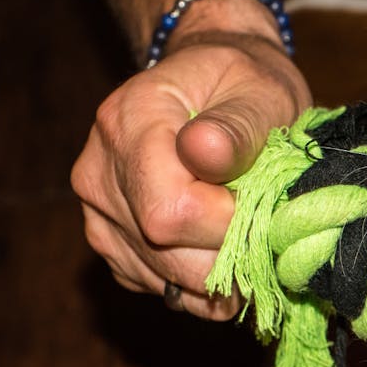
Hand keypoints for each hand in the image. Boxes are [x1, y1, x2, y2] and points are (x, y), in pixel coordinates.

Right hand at [72, 30, 311, 317]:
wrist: (214, 81)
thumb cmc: (245, 83)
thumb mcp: (259, 91)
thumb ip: (237, 126)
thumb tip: (205, 152)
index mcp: (129, 120)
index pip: (172, 212)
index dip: (230, 225)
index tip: (266, 205)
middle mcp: (98, 170)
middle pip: (165, 254)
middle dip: (231, 255)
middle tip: (268, 227)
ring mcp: (98, 212)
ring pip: (165, 279)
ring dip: (222, 273)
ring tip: (251, 234)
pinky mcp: (111, 242)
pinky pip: (159, 286)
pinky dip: (202, 281)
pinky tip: (224, 246)